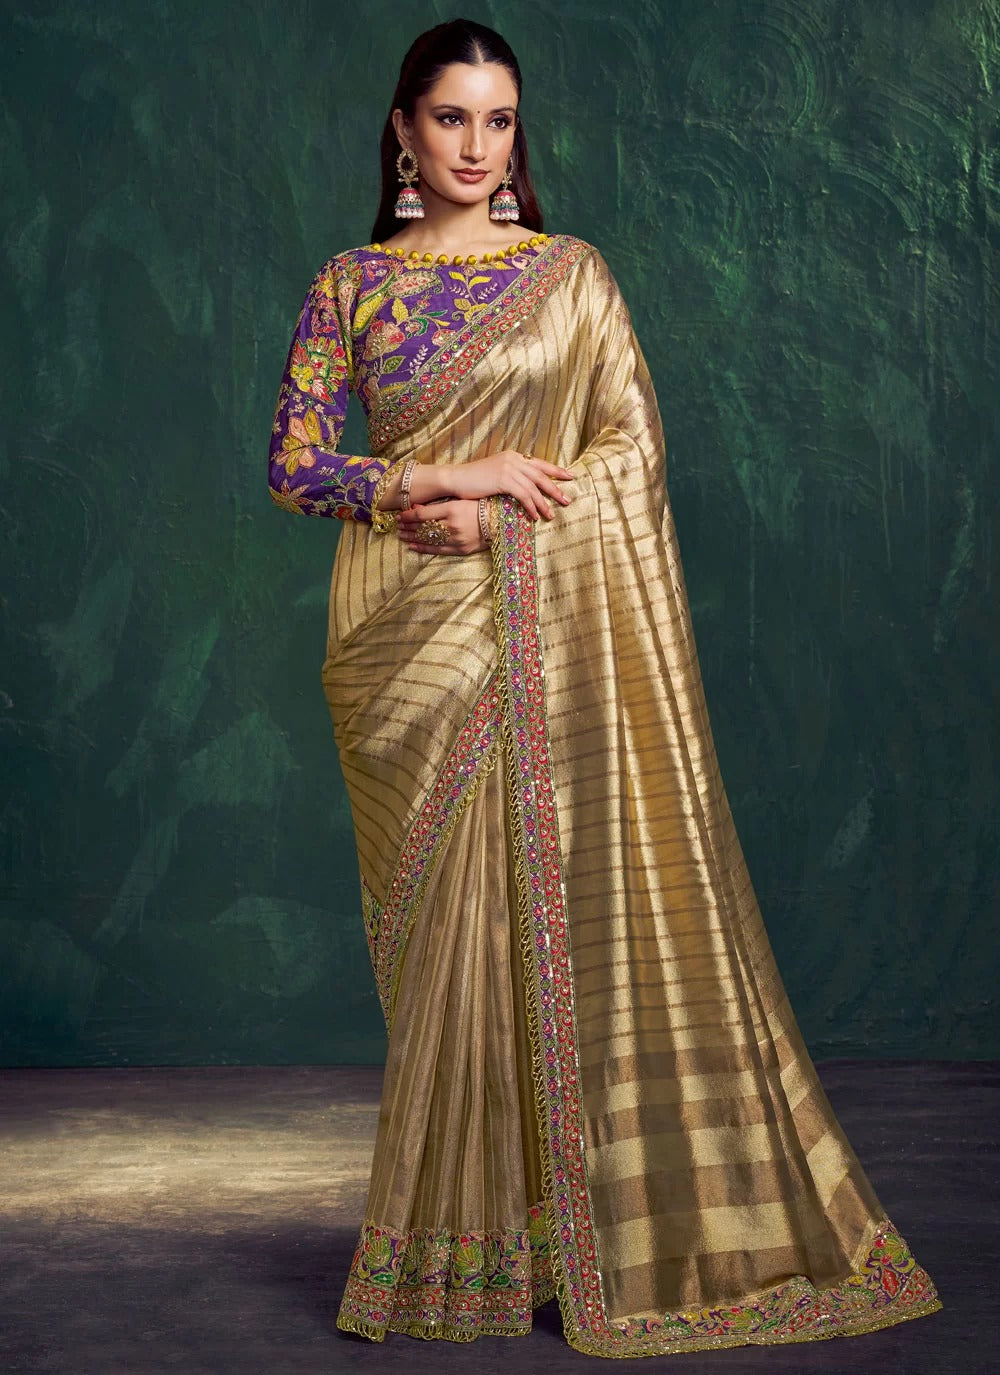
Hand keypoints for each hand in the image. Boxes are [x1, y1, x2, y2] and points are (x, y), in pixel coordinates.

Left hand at [397, 499, 489, 555]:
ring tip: (401, 535)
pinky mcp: (461, 550)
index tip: (400, 515)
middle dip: (407, 527)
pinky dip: (423, 548)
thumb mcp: (460, 500)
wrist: (501, 522)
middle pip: (423, 527)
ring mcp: (456, 539)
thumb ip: (439, 504)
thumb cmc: (481, 506)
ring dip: (412, 537)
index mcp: (452, 509)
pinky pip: (438, 550)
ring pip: (428, 539)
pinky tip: (413, 546)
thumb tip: (416, 507)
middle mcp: (452, 525)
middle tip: (397, 526)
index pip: (423, 514)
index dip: (408, 516)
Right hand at [447, 450, 574, 520]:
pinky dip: (531, 506)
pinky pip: (523, 495)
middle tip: (567, 500)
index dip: (556, 470)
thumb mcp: (495, 472)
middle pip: (541, 475)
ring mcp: (508, 469)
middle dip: (556, 489)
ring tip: (551, 515)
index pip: (539, 464)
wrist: (455, 478)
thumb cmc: (473, 479)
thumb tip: (525, 486)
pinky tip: (535, 516)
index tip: (569, 476)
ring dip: (544, 503)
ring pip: (534, 488)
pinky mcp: (503, 480)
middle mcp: (514, 460)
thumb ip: (511, 474)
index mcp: (514, 456)